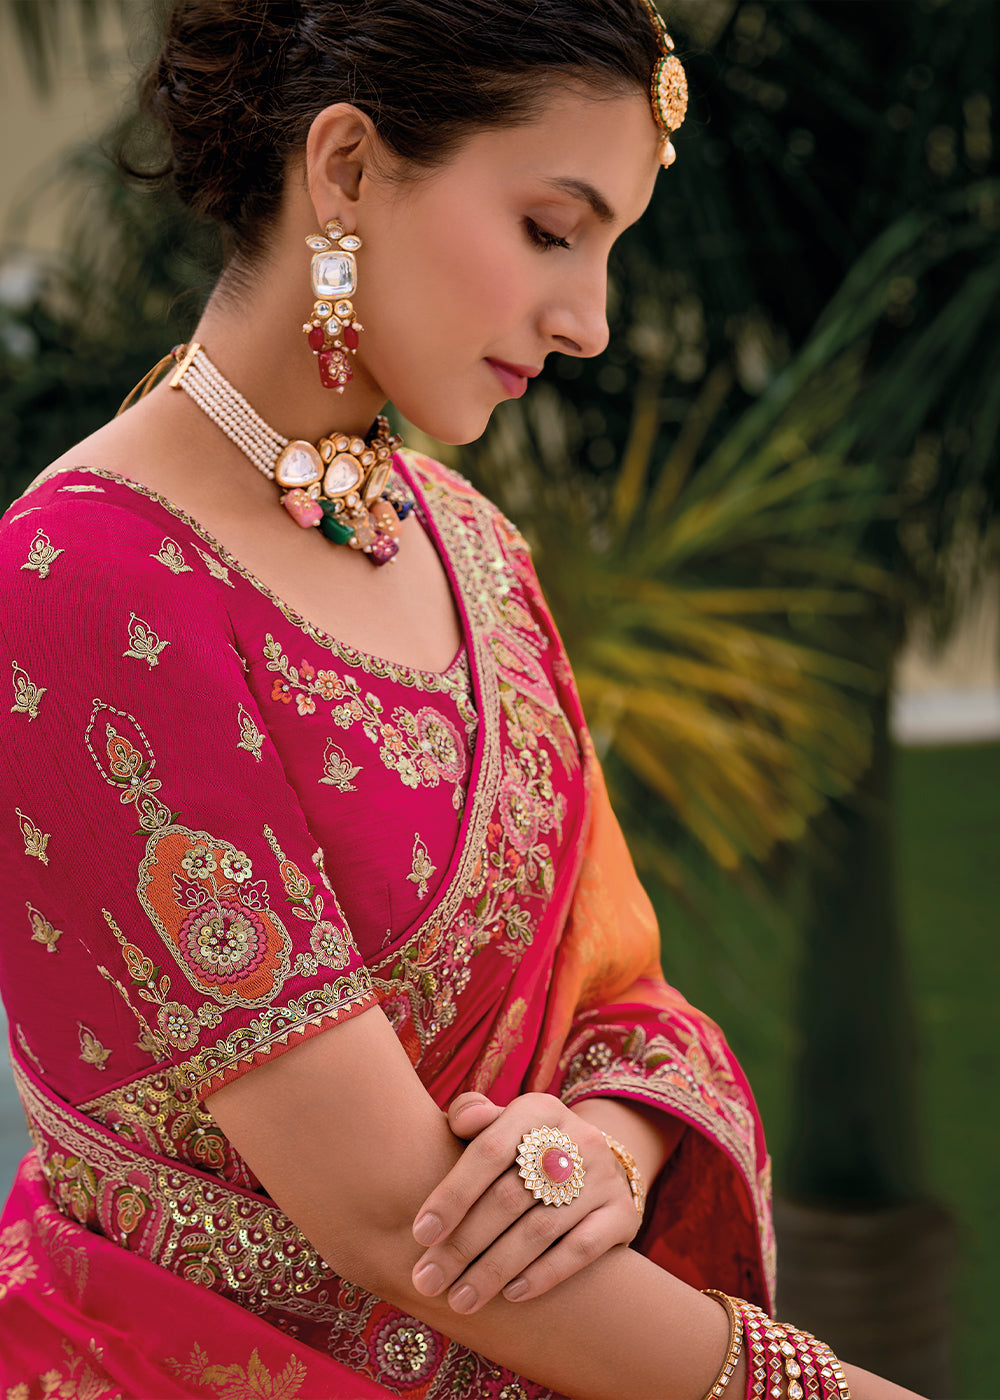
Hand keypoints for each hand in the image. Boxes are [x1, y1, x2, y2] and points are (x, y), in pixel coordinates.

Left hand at [410, 1091, 640, 1314]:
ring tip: (460, 1299)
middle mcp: (576, 1137)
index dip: (452, 1194)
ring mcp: (603, 1176)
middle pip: (509, 1197)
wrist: (597, 1163)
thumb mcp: (503, 1123)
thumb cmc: (526, 1148)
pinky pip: (581, 1249)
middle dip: (462, 1245)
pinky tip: (511, 1294)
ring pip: (540, 1229)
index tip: (419, 1234)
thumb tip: (462, 1121)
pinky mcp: (622, 1213)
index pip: (488, 1151)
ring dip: (493, 1269)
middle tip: (427, 1280)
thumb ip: (472, 1115)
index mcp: (538, 1110)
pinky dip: (544, 1274)